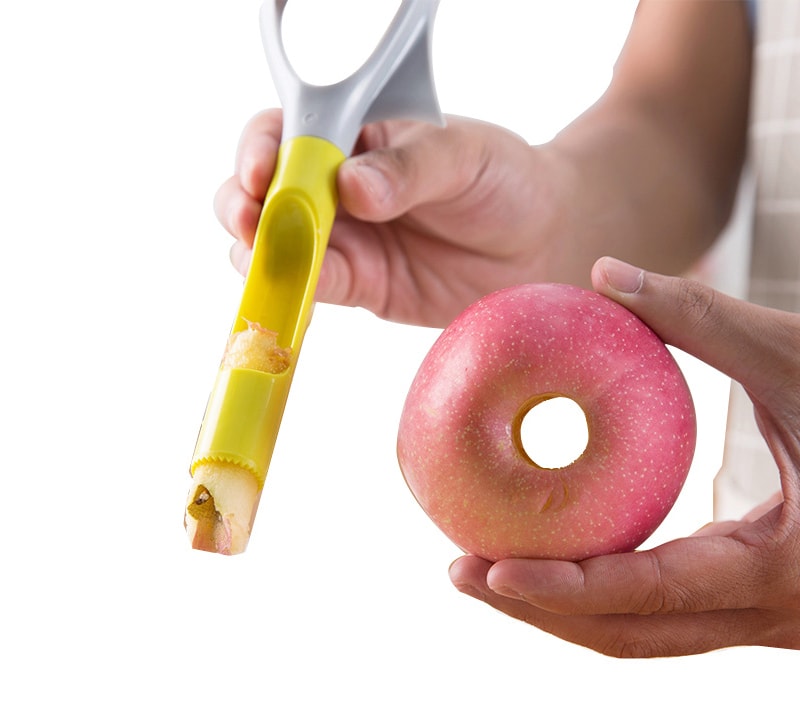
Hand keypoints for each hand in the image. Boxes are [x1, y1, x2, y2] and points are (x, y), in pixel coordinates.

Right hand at [214, 110, 574, 326]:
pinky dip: (292, 296)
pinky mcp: (358, 284)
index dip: (261, 150)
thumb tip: (353, 185)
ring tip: (266, 264)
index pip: (287, 133)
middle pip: (263, 193)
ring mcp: (344, 239)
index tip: (261, 173)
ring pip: (276, 246)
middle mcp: (336, 188)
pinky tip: (291, 300)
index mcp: (356, 137)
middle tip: (251, 224)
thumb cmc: (503, 180)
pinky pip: (314, 290)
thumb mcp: (464, 156)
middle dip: (242, 208)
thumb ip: (410, 167)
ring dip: (259, 256)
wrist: (539, 242)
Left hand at [450, 258, 799, 656]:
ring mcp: (764, 618)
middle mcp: (772, 615)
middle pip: (628, 635)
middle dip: (539, 613)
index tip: (485, 571)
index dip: (561, 591)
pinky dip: (602, 592)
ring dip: (563, 610)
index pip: (648, 595)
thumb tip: (602, 273)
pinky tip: (557, 553)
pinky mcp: (754, 600)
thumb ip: (700, 316)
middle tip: (460, 572)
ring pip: (643, 634)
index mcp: (784, 572)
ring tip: (488, 568)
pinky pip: (662, 610)